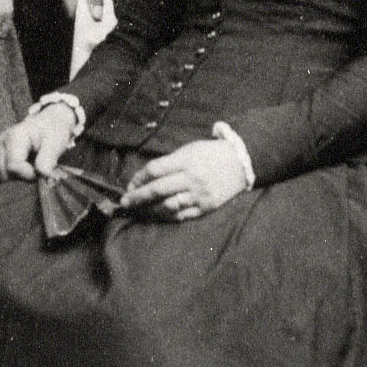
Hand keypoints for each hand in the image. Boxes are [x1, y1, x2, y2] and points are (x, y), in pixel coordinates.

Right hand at [0, 102, 78, 181]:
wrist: (49, 123)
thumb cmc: (53, 131)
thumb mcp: (55, 143)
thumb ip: (47, 160)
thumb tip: (42, 176)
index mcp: (14, 136)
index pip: (13, 167)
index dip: (29, 174)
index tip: (42, 170)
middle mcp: (1, 142)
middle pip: (5, 173)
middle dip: (23, 177)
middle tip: (38, 168)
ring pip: (2, 175)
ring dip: (18, 177)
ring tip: (32, 167)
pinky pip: (2, 174)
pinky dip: (14, 176)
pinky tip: (25, 167)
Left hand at [120, 138, 249, 218]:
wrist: (241, 163)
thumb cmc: (211, 154)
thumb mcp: (190, 149)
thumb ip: (169, 163)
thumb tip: (146, 177)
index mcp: (186, 160)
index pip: (154, 170)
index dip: (138, 178)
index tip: (130, 184)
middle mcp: (191, 178)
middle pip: (157, 189)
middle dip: (137, 197)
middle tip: (125, 202)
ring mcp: (199, 195)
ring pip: (167, 206)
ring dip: (148, 210)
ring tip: (138, 211)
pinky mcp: (206, 207)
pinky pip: (181, 215)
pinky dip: (165, 216)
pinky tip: (156, 215)